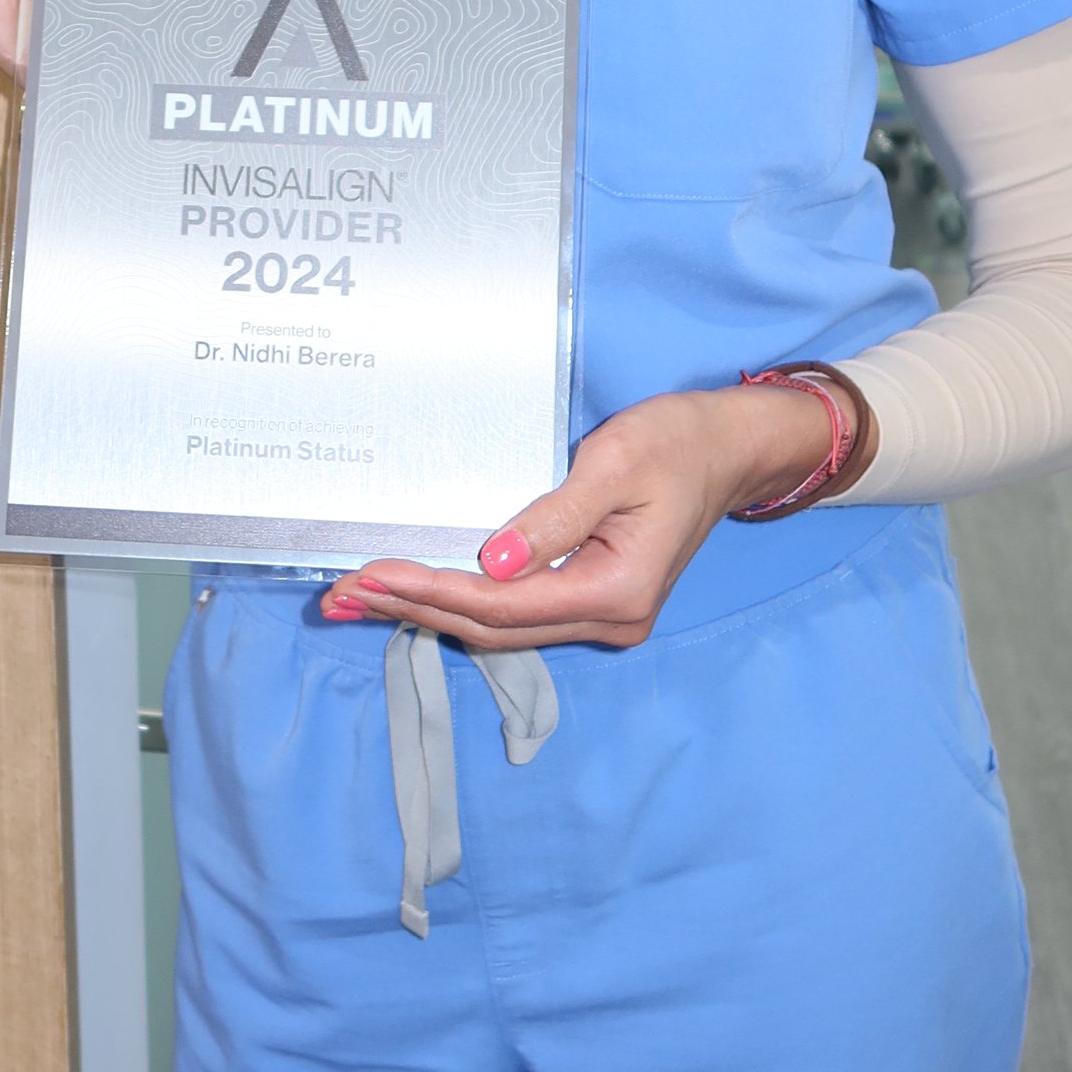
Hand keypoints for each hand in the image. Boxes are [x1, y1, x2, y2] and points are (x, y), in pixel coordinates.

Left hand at [320, 383, 840, 648]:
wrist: (730, 448)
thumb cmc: (678, 443)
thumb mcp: (614, 465)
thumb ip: (553, 518)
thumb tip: (491, 564)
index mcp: (616, 592)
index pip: (501, 604)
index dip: (430, 592)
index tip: (371, 574)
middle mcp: (610, 620)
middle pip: (492, 628)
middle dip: (413, 608)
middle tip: (340, 595)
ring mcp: (604, 617)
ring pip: (500, 629)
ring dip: (430, 612)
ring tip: (360, 600)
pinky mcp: (593, 601)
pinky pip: (517, 615)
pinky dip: (463, 604)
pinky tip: (418, 594)